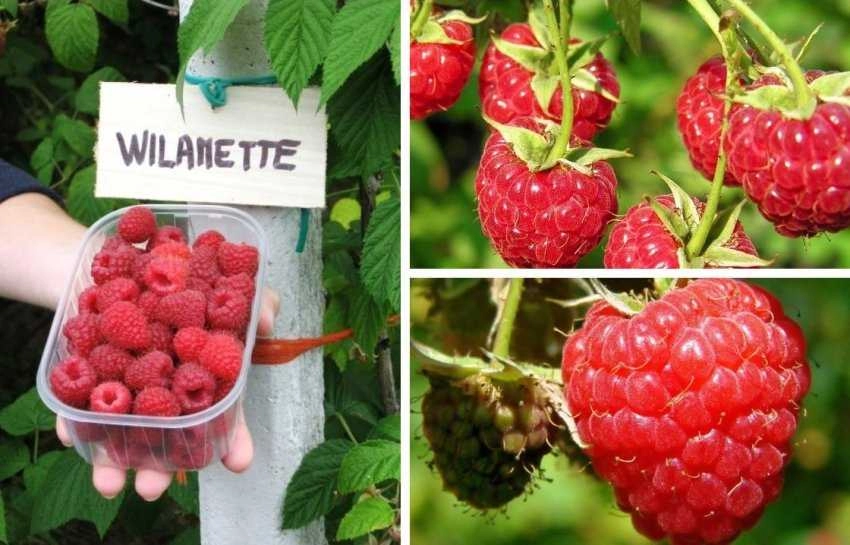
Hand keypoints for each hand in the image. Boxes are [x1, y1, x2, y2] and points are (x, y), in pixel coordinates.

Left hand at [56, 287, 279, 500]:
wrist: (124, 260)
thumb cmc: (184, 280)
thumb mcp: (227, 284)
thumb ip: (256, 302)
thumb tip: (268, 322)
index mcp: (202, 380)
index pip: (221, 420)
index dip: (232, 441)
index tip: (239, 462)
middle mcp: (166, 394)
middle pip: (166, 439)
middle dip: (158, 468)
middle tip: (152, 488)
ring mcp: (127, 391)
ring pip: (121, 435)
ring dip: (112, 463)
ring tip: (109, 482)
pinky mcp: (88, 381)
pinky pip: (77, 408)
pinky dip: (72, 423)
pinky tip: (69, 432)